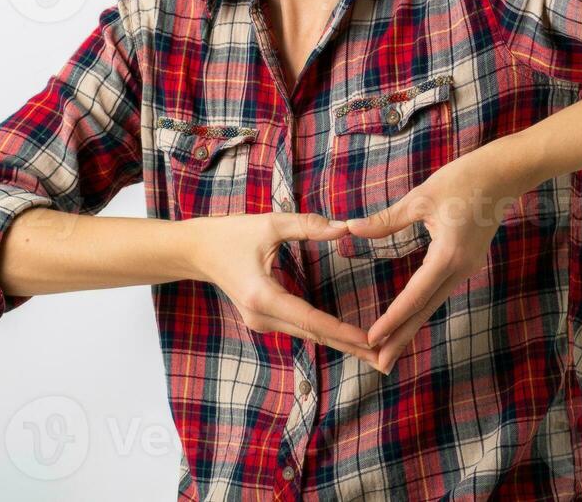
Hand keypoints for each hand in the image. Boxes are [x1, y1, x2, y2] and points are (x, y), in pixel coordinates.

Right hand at [188, 211, 384, 370]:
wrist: (197, 251)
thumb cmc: (231, 234)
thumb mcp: (270, 224)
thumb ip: (308, 226)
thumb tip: (345, 227)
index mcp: (263, 296)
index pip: (311, 320)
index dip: (343, 331)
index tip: (370, 340)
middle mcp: (262, 316)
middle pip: (314, 334)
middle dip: (350, 345)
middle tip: (385, 357)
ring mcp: (261, 322)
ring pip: (308, 335)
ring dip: (340, 342)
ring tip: (374, 352)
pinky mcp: (263, 320)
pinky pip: (300, 329)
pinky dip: (325, 333)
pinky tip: (348, 338)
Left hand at [344, 147, 532, 374]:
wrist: (504, 173)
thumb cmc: (463, 179)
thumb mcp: (421, 197)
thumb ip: (386, 220)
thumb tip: (352, 229)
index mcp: (449, 255)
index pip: (415, 295)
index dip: (393, 319)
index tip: (372, 339)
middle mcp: (460, 268)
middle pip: (426, 310)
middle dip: (402, 338)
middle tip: (379, 365)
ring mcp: (466, 267)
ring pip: (433, 303)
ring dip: (411, 326)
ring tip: (389, 349)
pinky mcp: (467, 262)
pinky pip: (440, 291)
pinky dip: (421, 308)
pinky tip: (409, 319)